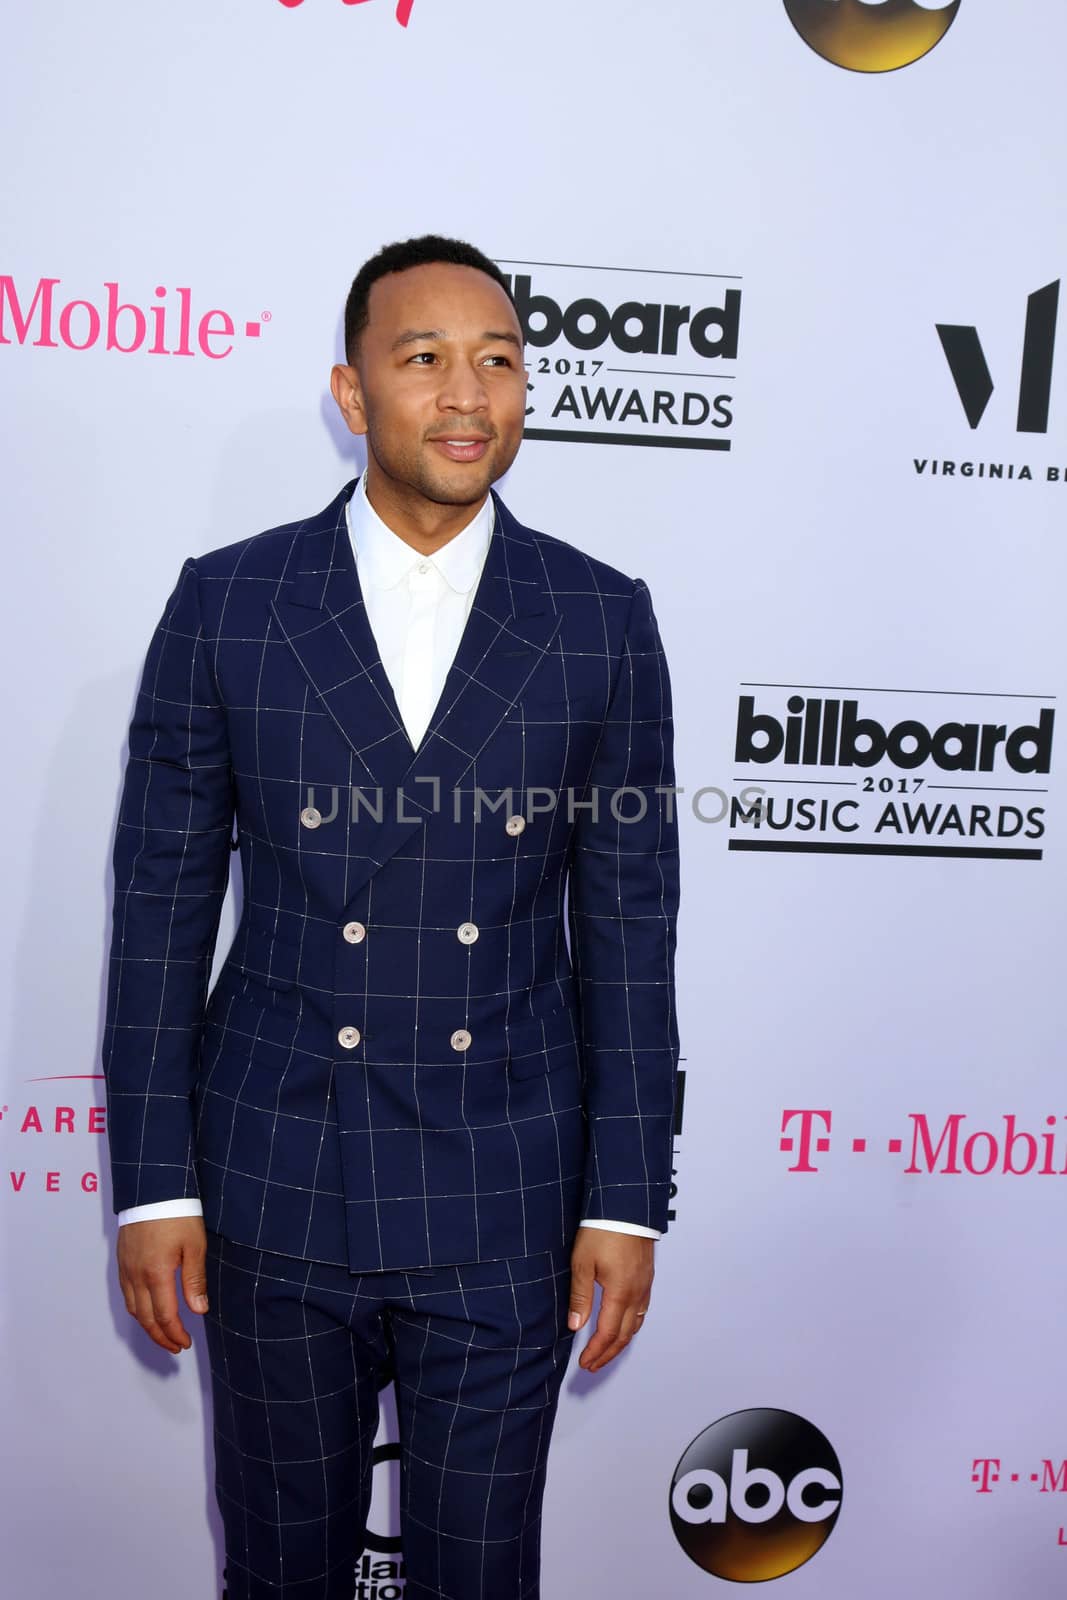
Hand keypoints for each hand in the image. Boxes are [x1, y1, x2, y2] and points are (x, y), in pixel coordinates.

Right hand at [117, 1216, 208, 1353]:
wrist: (152, 1189)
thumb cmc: (178, 1214)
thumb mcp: (195, 1245)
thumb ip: (194, 1280)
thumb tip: (199, 1311)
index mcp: (156, 1275)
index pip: (165, 1316)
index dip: (175, 1334)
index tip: (185, 1343)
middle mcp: (136, 1276)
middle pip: (145, 1318)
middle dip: (161, 1337)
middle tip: (175, 1346)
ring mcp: (126, 1269)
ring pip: (133, 1309)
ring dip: (148, 1326)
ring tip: (163, 1334)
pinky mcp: (122, 1261)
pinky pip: (126, 1294)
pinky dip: (137, 1310)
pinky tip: (147, 1311)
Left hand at [568, 1227, 653, 1371]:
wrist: (626, 1206)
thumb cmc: (602, 1231)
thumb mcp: (582, 1263)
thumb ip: (580, 1296)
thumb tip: (575, 1326)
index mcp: (620, 1294)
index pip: (607, 1334)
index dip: (595, 1352)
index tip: (584, 1363)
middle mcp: (637, 1294)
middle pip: (624, 1335)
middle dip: (608, 1354)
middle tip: (592, 1365)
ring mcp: (645, 1286)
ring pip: (636, 1325)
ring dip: (620, 1342)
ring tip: (606, 1351)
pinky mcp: (647, 1277)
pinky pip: (642, 1310)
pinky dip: (631, 1326)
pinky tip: (622, 1325)